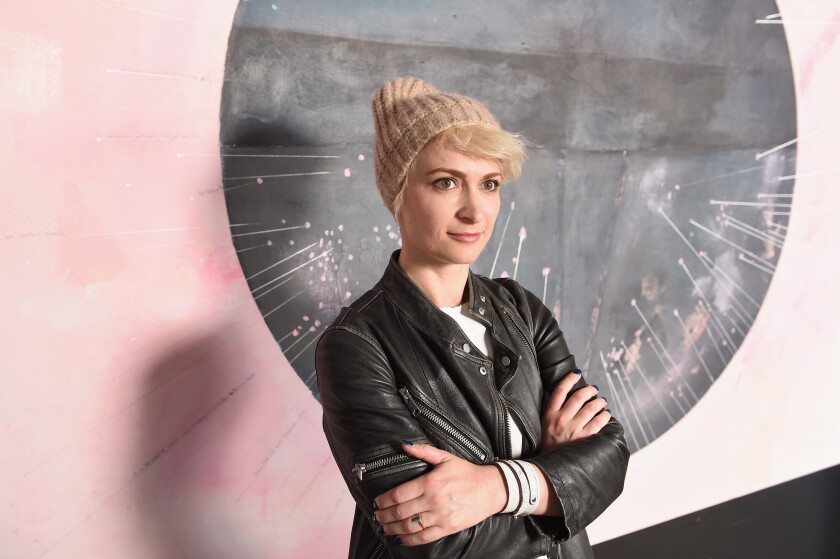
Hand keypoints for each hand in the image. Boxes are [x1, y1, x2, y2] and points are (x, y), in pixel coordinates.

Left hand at [373, 442, 505, 545]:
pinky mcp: (447, 528)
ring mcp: (440, 516)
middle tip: (376, 516)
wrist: (490, 489)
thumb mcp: (445, 457)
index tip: (376, 502)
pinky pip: (423, 537)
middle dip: (384, 515)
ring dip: (392, 528)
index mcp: (430, 482)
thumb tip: (404, 445)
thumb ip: (423, 451)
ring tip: (383, 528)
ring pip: (409, 526)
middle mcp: (433, 500)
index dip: (383, 500)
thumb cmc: (467, 473)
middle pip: (400, 511)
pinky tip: (399, 538)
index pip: (399, 494)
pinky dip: (408, 540)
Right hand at [541, 371, 609, 452]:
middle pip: (579, 396)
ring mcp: (573, 429)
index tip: (577, 374)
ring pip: (591, 408)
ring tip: (602, 401)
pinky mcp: (584, 439)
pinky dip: (605, 416)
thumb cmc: (546, 442)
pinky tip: (606, 413)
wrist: (548, 465)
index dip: (570, 379)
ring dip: (599, 402)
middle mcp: (562, 419)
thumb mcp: (542, 422)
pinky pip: (598, 422)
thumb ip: (547, 405)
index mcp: (550, 413)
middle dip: (590, 390)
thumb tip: (549, 390)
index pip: (560, 390)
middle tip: (594, 389)